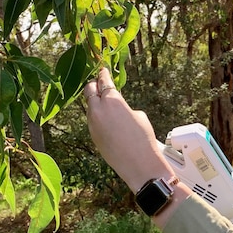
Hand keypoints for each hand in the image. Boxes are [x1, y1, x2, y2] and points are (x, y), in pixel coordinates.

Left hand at [83, 68, 173, 191]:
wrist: (138, 163)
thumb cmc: (143, 137)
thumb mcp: (138, 115)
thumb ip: (123, 107)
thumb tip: (117, 109)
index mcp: (112, 100)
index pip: (103, 81)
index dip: (103, 74)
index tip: (103, 70)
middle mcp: (98, 110)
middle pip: (89, 90)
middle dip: (94, 85)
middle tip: (99, 83)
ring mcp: (93, 123)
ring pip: (90, 106)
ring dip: (95, 102)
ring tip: (105, 103)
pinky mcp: (93, 135)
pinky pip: (93, 120)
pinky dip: (98, 116)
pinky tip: (107, 121)